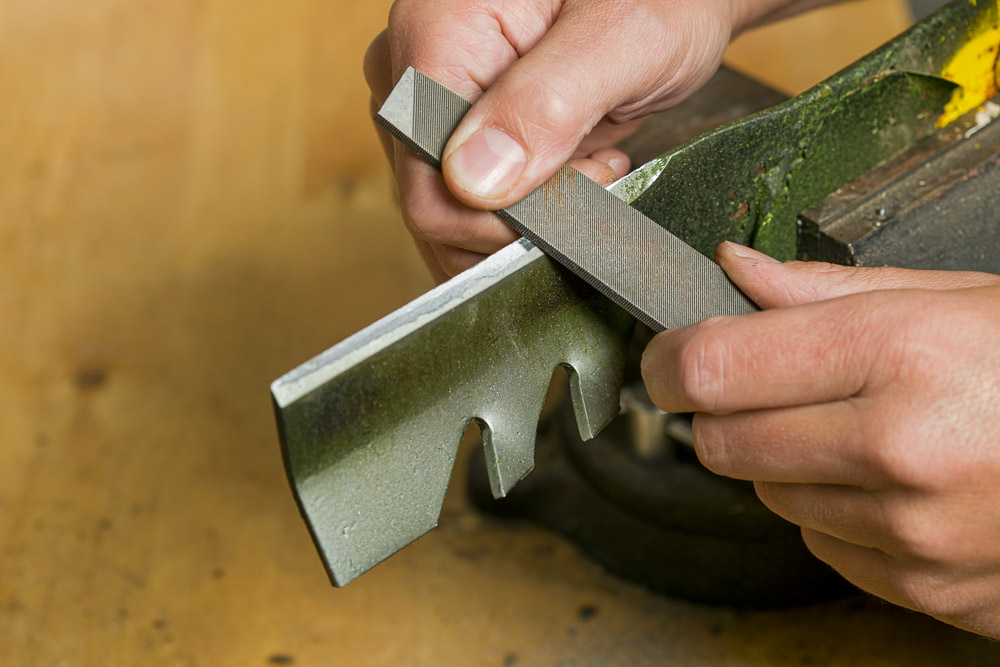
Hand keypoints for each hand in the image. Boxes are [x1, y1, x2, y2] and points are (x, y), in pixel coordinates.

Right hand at [364, 0, 815, 281]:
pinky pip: (469, 202)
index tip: (585, 180)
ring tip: (589, 161)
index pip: (431, 186)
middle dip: (522, 217)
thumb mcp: (626, 35)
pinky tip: (572, 166)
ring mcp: (431, 103)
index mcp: (435, 37)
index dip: (508, 215)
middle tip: (597, 168)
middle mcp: (415, 73)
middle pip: (435, 207)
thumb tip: (471, 181)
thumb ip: (547, 105)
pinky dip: (523, 209)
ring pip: (450, 215)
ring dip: (525, 217)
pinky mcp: (457, 126)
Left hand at [642, 242, 999, 637]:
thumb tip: (734, 270)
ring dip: (785, 461)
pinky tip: (892, 482)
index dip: (667, 359)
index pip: (711, 367)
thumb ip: (824, 290)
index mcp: (900, 356)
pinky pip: (824, 547)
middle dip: (724, 411)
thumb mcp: (952, 295)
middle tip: (766, 385)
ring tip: (860, 429)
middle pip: (722, 442)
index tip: (665, 355)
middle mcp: (899, 452)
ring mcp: (911, 535)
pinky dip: (834, 513)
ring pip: (769, 496)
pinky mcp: (926, 589)